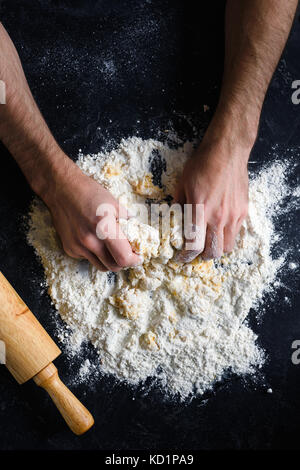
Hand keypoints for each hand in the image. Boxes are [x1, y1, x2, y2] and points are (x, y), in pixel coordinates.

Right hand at [42, 159, 141, 271]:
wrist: (61, 189)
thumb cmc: (89, 192)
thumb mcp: (113, 202)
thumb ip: (127, 219)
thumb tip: (138, 230)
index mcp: (104, 227)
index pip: (123, 257)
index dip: (134, 260)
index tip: (138, 257)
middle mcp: (89, 240)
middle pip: (114, 266)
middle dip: (124, 262)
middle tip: (127, 253)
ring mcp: (78, 246)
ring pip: (101, 266)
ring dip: (110, 260)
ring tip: (112, 248)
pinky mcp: (69, 249)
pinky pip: (88, 258)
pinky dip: (95, 254)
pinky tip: (94, 240)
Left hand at [174, 138, 248, 261]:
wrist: (227, 151)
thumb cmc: (202, 164)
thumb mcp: (182, 184)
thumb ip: (179, 206)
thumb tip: (174, 221)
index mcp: (200, 211)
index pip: (195, 246)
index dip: (186, 256)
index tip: (181, 257)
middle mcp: (219, 217)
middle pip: (213, 252)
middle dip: (202, 257)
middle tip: (195, 252)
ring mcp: (233, 216)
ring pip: (227, 247)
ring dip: (216, 249)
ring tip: (209, 243)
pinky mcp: (243, 211)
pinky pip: (236, 234)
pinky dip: (227, 237)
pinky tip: (219, 229)